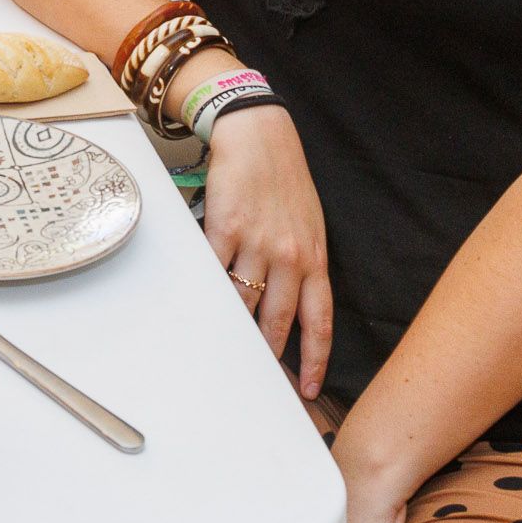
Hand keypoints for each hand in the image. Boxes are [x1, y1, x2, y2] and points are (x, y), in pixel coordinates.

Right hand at [201, 103, 334, 396]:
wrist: (260, 135)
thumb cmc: (284, 179)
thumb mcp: (309, 223)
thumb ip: (303, 261)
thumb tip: (291, 299)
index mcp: (315, 257)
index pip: (319, 321)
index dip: (315, 359)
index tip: (308, 387)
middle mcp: (290, 255)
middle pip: (279, 320)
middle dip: (270, 354)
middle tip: (260, 377)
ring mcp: (257, 243)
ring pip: (244, 302)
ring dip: (235, 327)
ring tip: (226, 347)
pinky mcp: (225, 229)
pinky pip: (214, 270)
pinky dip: (208, 291)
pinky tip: (202, 305)